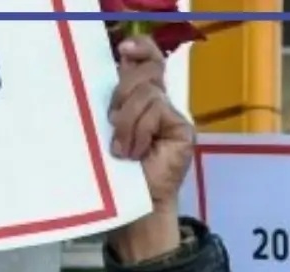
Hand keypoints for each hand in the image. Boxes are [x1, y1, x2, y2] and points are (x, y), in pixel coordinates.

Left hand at [105, 36, 191, 261]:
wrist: (132, 205)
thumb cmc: (114, 173)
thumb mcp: (106, 129)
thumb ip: (113, 101)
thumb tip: (111, 72)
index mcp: (140, 98)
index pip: (148, 60)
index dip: (140, 48)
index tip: (123, 49)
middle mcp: (159, 104)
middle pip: (144, 73)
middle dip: (122, 95)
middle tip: (112, 124)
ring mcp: (172, 116)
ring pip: (147, 94)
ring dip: (128, 122)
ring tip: (123, 149)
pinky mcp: (182, 129)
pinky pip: (156, 112)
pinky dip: (140, 131)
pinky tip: (138, 152)